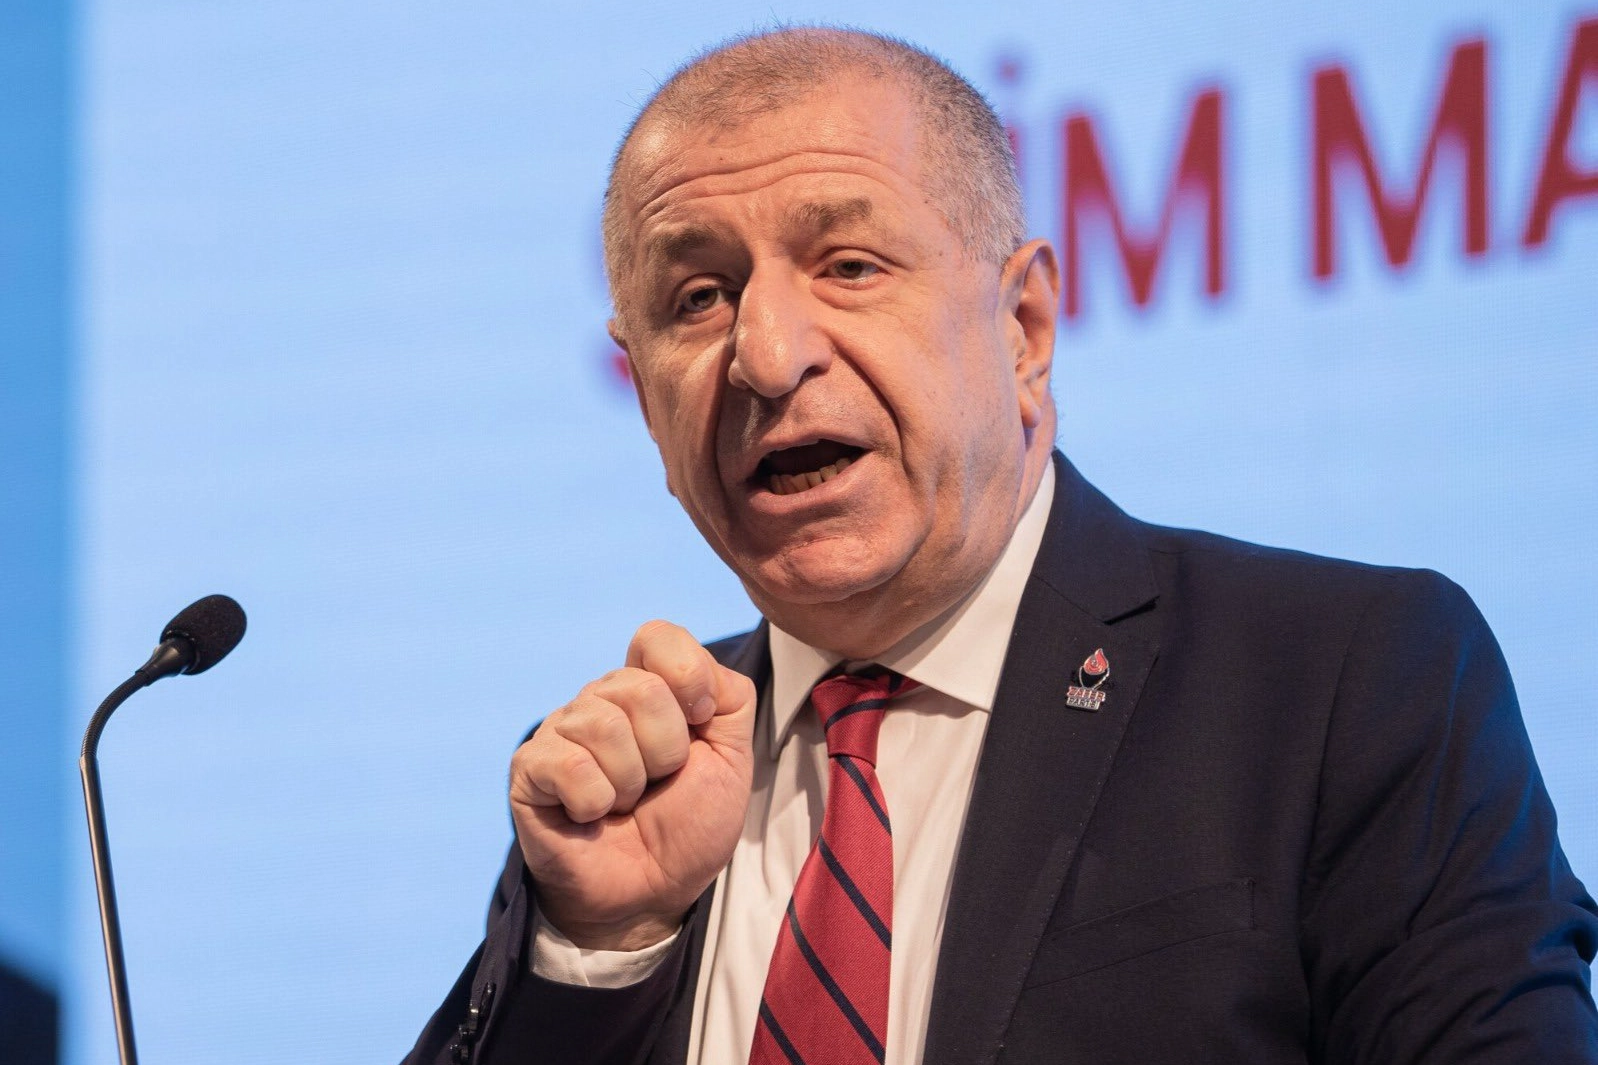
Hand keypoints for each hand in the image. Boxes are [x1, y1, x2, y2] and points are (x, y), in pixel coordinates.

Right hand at [509, 620, 756, 949]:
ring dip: (631, 783)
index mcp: (648, 687)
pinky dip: (595, 802)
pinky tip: (590, 816)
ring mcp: (560, 731)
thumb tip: (697, 670)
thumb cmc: (690, 826)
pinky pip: (570, 765)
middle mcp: (600, 700)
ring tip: (624, 804)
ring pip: (606, 727)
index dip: (688, 677)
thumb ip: (730, 698)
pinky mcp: (530, 769)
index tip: (699, 725)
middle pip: (641, 689)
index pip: (656, 637)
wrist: (653, 894)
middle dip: (667, 752)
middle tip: (657, 784)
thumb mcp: (733, 759)